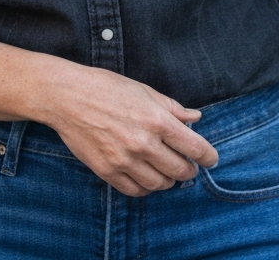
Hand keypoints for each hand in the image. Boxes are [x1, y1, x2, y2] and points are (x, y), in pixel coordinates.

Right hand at [40, 64, 218, 196]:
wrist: (67, 97)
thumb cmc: (105, 87)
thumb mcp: (143, 90)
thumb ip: (172, 108)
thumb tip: (195, 118)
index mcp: (156, 120)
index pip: (195, 148)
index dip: (208, 156)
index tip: (211, 159)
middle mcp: (143, 143)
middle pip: (181, 171)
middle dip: (189, 169)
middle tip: (186, 163)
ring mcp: (125, 160)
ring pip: (160, 184)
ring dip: (168, 179)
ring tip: (165, 169)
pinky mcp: (108, 171)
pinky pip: (136, 191)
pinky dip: (146, 187)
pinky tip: (146, 175)